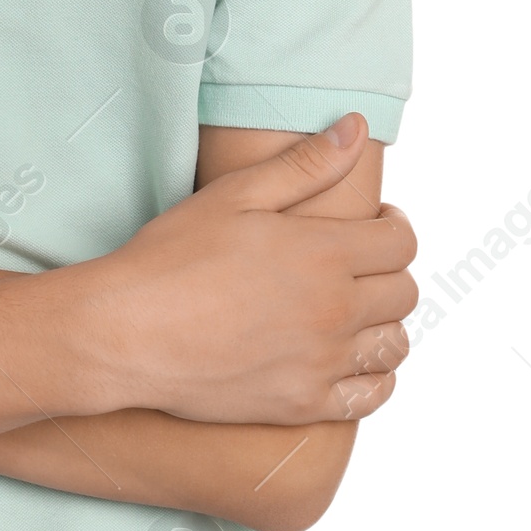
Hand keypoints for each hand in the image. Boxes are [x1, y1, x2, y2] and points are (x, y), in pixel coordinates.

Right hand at [62, 115, 416, 425]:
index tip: (375, 225)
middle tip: (357, 265)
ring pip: (394, 345)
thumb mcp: (236, 195)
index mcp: (324, 254)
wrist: (126, 333)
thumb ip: (305, 164)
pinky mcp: (303, 404)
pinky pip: (371, 395)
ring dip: (384, 323)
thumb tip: (357, 127)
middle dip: (389, 272)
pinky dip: (373, 377)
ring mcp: (321, 363)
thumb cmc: (172, 257)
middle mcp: (334, 310)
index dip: (394, 227)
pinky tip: (348, 360)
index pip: (401, 243)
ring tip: (354, 311)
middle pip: (404, 293)